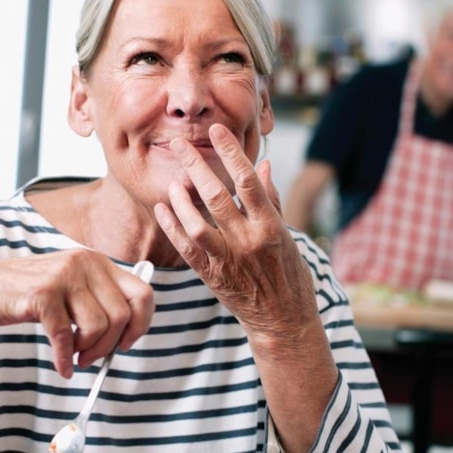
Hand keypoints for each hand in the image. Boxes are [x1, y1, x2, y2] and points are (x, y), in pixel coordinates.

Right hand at [0, 249, 154, 376]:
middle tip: (92, 358)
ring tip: (74, 355)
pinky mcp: (42, 294)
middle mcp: (85, 263)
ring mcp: (64, 276)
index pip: (143, 293)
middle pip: (121, 315)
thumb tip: (129, 334)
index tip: (126, 343)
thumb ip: (101, 300)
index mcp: (99, 261)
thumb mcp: (74, 288)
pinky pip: (65, 336)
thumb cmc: (35, 295)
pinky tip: (62, 366)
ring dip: (87, 351)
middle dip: (110, 345)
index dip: (140, 324)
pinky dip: (64, 358)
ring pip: (98, 326)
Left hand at [154, 124, 317, 343]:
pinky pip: (186, 249)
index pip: (249, 182)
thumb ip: (271, 200)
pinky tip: (163, 208)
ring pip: (197, 224)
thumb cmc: (289, 275)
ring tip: (173, 181)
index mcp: (271, 227)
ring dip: (181, 200)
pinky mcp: (212, 277)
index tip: (218, 130)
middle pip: (217, 197)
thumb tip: (262, 166)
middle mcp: (248, 242)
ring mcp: (228, 261)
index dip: (232, 153)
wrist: (283, 321)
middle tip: (180, 144)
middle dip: (196, 166)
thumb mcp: (288, 235)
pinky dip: (172, 226)